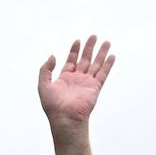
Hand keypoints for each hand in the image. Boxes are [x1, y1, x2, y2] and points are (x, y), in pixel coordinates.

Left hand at [38, 35, 115, 154]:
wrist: (65, 118)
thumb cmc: (53, 105)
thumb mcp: (43, 84)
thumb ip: (46, 69)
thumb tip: (53, 56)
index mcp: (65, 78)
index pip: (72, 60)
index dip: (75, 50)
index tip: (78, 41)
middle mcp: (78, 79)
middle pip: (85, 59)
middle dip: (89, 48)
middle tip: (94, 36)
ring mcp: (87, 83)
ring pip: (96, 64)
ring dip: (101, 53)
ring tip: (106, 42)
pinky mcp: (95, 88)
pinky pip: (103, 74)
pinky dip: (108, 65)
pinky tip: (112, 56)